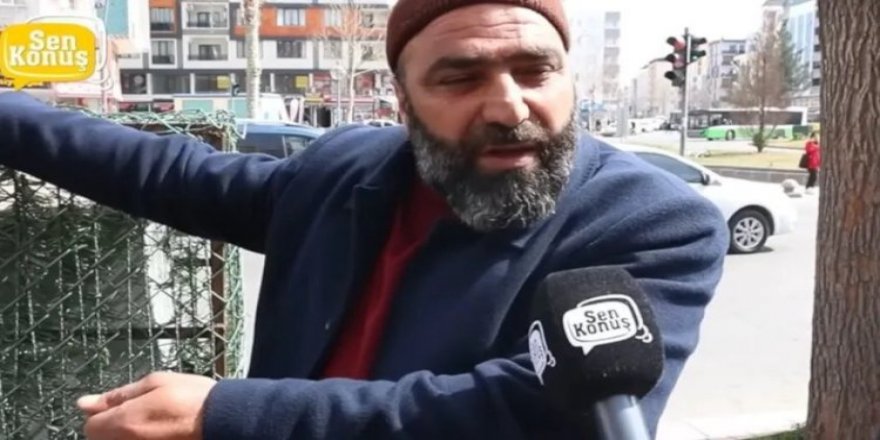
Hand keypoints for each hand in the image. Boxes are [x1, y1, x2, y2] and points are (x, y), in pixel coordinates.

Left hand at [77, 371, 216, 439]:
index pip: (91, 425)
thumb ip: (116, 394)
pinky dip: (147, 439)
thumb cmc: (193, 399)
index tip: (126, 407)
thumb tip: (84, 403)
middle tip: (146, 416)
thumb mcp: (155, 382)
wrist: (224, 421)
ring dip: (132, 434)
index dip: (106, 413)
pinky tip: (164, 433)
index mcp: (122, 423)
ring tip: (158, 426)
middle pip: (104, 439)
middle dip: (117, 427)